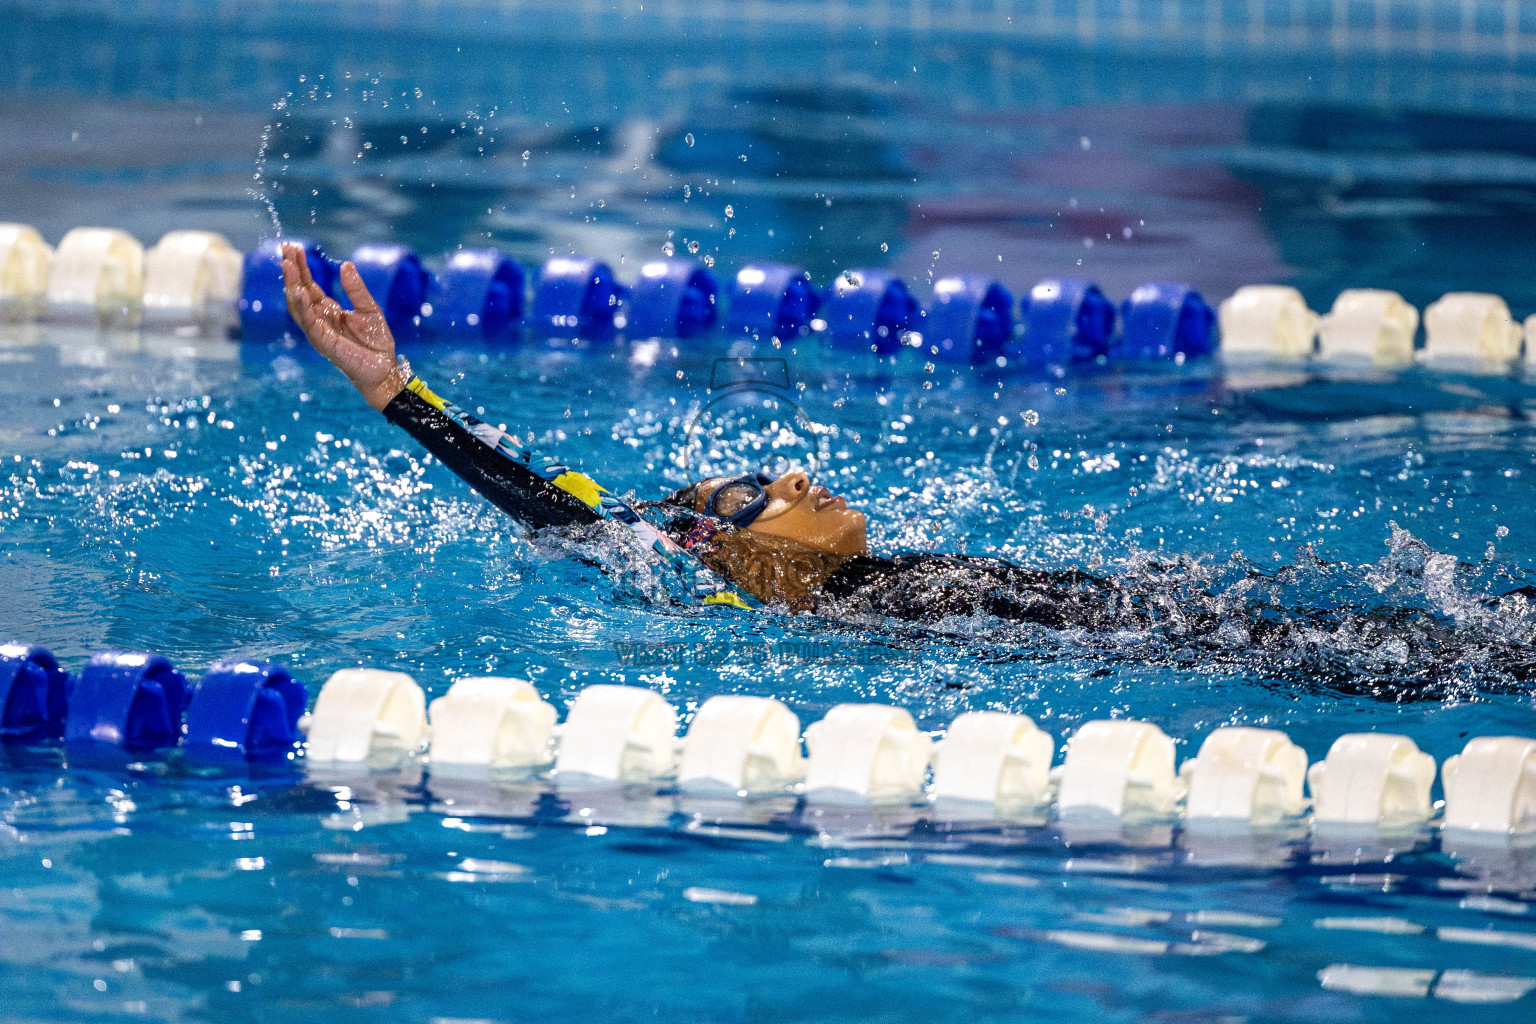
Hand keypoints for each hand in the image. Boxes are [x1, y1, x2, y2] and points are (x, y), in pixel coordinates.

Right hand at [280, 243, 407, 410]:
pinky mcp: (324, 343)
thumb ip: (356, 289)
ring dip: (291, 285)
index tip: (293, 248)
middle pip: (299, 293)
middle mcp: (319, 320)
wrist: (385, 368)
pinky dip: (302, 307)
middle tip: (285, 248)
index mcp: (328, 311)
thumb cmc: (376, 342)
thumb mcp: (369, 308)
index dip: (301, 267)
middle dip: (291, 271)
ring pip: (298, 306)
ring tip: (287, 264)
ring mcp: (319, 332)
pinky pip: (309, 323)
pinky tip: (298, 290)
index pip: (309, 285)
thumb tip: (345, 264)